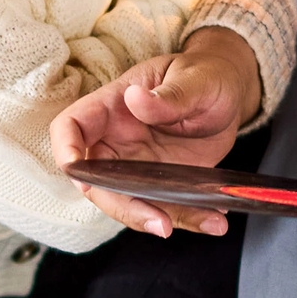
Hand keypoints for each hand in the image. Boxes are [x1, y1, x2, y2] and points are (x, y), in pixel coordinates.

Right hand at [50, 28, 262, 234]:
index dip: (67, 151)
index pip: (72, 126)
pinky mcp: (161, 182)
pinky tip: (214, 219)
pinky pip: (164, 207)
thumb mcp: (196, 80)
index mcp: (113, 106)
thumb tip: (136, 100)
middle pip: (97, 181)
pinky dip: (188, 217)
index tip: (81, 177)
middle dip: (123, 206)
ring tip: (209, 222)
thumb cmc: (205, 74)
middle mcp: (119, 139)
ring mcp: (138, 165)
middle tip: (161, 223)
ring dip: (162, 219)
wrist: (229, 91)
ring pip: (132, 202)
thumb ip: (170, 95)